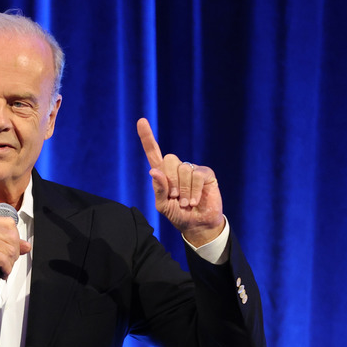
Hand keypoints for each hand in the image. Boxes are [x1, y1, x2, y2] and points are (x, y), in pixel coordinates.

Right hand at [0, 214, 31, 298]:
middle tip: (4, 263)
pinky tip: (0, 272)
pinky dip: (5, 269)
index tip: (7, 251)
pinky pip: (4, 260)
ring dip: (9, 263)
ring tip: (0, 268)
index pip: (10, 224)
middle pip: (12, 237)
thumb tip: (27, 245)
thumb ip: (9, 244)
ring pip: (10, 250)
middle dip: (13, 254)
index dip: (14, 241)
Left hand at [136, 118, 224, 246]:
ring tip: (186, 202)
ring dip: (183, 191)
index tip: (141, 121)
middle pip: (169, 159)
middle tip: (174, 197)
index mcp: (162, 173)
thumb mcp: (162, 206)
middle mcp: (177, 168)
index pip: (153, 152)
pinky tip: (194, 201)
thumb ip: (158, 190)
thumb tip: (154, 171)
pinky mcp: (206, 174)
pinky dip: (193, 191)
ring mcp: (192, 169)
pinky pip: (196, 175)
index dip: (147, 137)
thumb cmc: (177, 214)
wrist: (197, 225)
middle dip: (170, 181)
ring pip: (183, 169)